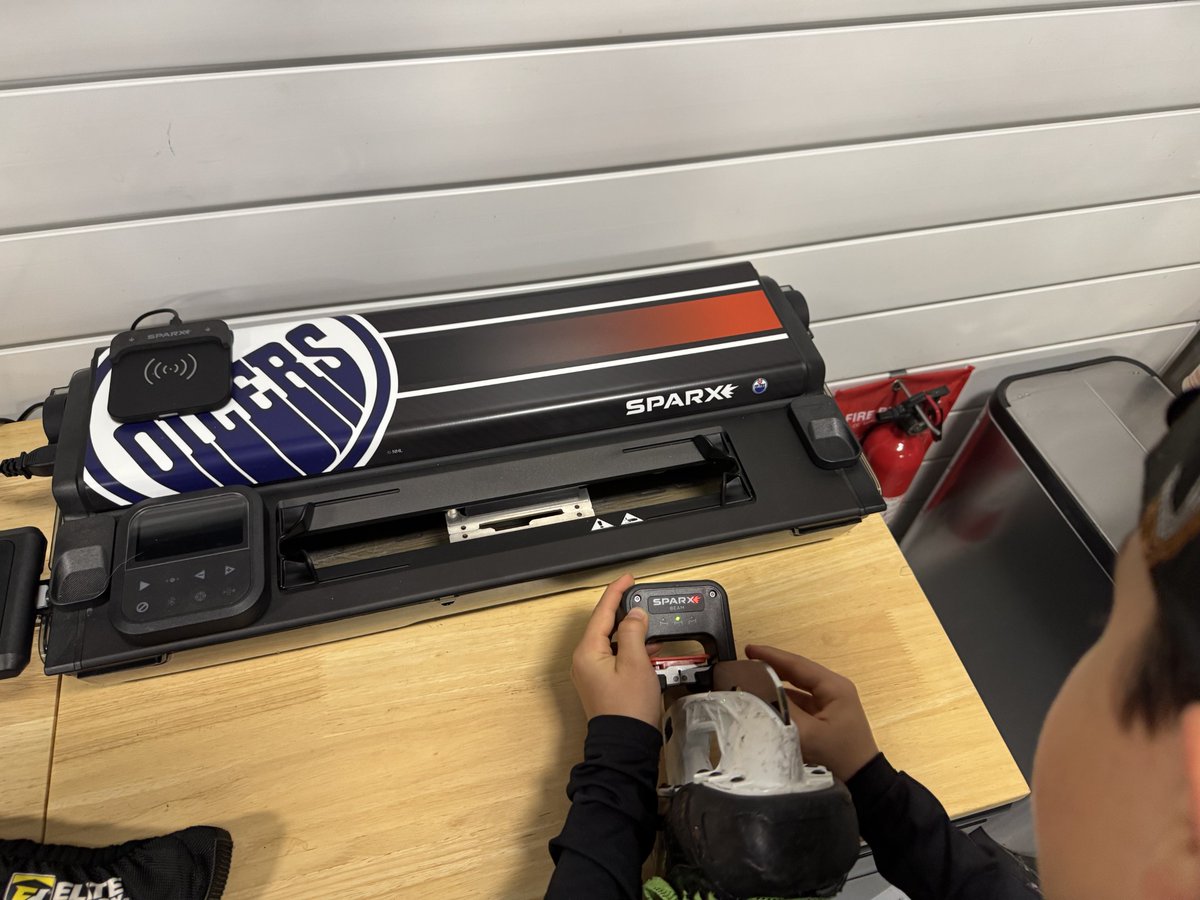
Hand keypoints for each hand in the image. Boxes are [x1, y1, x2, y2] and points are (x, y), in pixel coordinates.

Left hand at [570, 574, 661, 727]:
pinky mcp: (601, 683)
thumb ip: (633, 632)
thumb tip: (634, 614)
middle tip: (641, 598)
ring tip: (650, 625)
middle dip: (624, 611)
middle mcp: (584, 660)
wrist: (625, 745)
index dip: (616, 592)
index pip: (602, 612)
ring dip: (630, 633)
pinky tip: (649, 650)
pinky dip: (630, 650)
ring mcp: (591, 673)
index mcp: (587, 651)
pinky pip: (614, 657)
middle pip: (604, 625)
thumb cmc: (628, 708)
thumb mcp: (636, 663)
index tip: (628, 579)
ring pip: (611, 641)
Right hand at [745, 644, 878, 781]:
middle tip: (747, 661)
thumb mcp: (808, 733)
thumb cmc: (837, 754)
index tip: (749, 649)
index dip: (771, 656)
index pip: (797, 664)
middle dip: (773, 666)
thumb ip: (783, 709)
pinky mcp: (828, 714)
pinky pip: (803, 699)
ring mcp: (832, 702)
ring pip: (800, 685)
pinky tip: (768, 699)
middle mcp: (834, 688)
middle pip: (798, 671)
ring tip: (753, 678)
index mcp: (834, 687)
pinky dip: (785, 697)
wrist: (862, 781)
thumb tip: (759, 692)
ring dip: (778, 682)